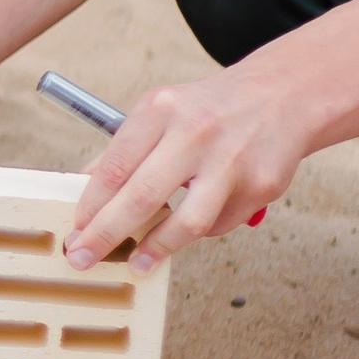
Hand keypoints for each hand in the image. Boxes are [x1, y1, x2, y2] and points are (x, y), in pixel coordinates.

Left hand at [60, 67, 300, 273]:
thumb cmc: (210, 107)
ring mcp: (231, 160)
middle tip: (83, 258)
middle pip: (141, 196)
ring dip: (155, 249)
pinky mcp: (261, 184)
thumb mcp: (163, 110)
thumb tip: (86, 188)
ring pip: (186, 222)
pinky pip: (219, 223)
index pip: (114, 166)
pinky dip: (199, 231)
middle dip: (106, 234)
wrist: (283, 94)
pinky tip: (189, 226)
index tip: (75, 231)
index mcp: (161, 109)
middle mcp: (195, 132)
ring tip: (135, 264)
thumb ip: (126, 148)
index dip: (90, 206)